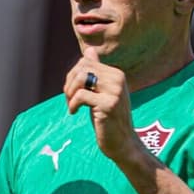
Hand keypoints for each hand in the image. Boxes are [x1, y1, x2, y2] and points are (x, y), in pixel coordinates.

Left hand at [63, 47, 145, 162]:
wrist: (123, 144)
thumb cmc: (110, 119)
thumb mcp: (102, 93)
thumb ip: (96, 72)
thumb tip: (89, 50)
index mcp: (116, 74)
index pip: (86, 62)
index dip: (72, 75)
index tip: (72, 93)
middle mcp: (118, 79)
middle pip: (82, 67)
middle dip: (70, 83)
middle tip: (70, 100)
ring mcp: (115, 91)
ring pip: (81, 77)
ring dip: (70, 93)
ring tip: (72, 105)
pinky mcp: (109, 104)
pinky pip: (81, 95)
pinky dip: (73, 104)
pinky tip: (74, 113)